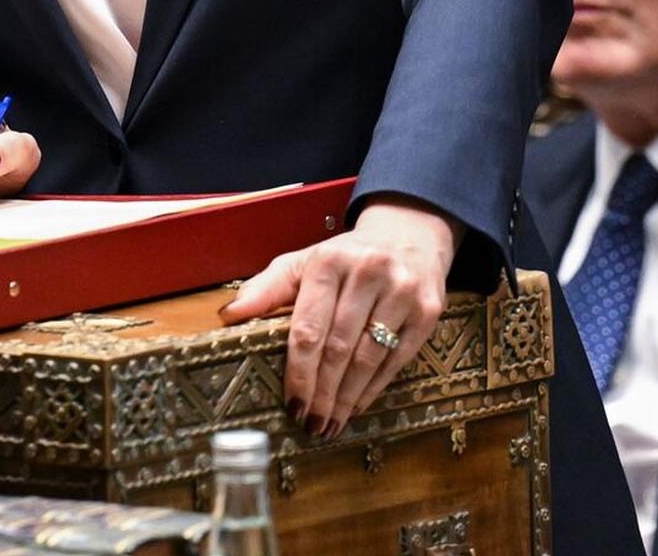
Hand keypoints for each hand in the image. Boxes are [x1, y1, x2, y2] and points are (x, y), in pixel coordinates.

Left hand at [220, 197, 458, 436]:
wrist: (410, 234)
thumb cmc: (346, 257)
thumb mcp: (305, 262)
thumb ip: (267, 288)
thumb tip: (229, 315)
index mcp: (329, 261)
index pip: (309, 329)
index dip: (298, 373)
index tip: (291, 404)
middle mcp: (368, 272)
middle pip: (338, 349)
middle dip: (322, 393)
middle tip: (309, 423)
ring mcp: (402, 291)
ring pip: (369, 359)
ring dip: (347, 398)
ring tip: (331, 423)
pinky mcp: (428, 310)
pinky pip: (397, 360)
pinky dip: (375, 388)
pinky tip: (358, 405)